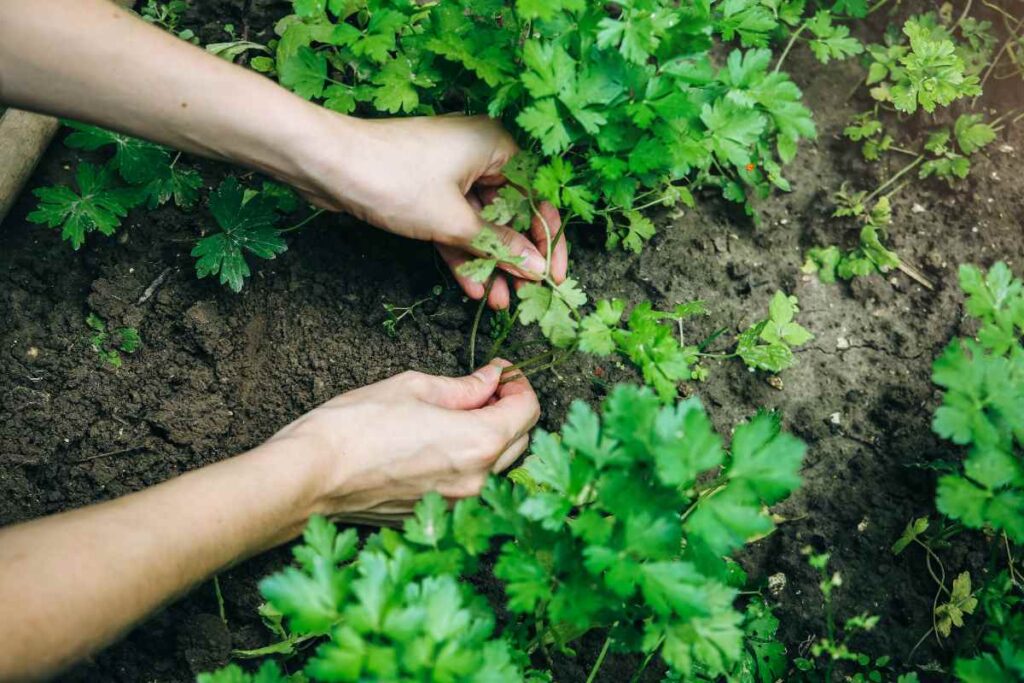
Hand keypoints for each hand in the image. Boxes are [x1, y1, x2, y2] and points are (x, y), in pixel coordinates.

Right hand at [268, 361, 539, 524]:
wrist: (311, 477)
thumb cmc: (356, 426)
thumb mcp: (414, 388)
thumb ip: (464, 387)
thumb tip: (491, 378)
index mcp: (478, 442)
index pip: (528, 410)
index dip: (519, 384)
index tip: (502, 371)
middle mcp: (478, 480)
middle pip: (520, 440)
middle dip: (511, 409)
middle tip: (486, 386)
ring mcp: (458, 504)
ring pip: (498, 465)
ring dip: (493, 437)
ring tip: (463, 412)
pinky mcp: (437, 516)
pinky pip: (471, 484)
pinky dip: (471, 461)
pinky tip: (443, 441)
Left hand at [295, 113, 567, 309]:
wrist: (327, 163)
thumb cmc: (394, 178)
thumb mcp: (454, 221)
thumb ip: (500, 245)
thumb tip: (535, 268)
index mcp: (499, 146)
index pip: (539, 198)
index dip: (548, 241)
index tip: (551, 277)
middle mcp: (481, 155)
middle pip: (512, 213)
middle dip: (515, 258)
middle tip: (522, 296)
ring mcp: (453, 173)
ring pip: (482, 224)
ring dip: (489, 263)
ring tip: (497, 303)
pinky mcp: (428, 191)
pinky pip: (456, 225)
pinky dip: (462, 253)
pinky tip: (471, 288)